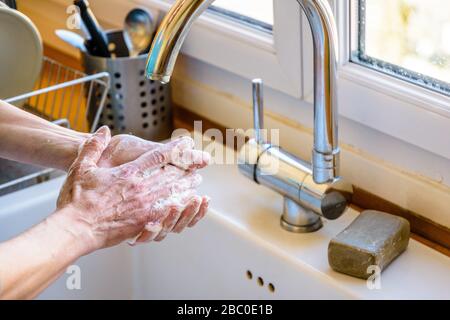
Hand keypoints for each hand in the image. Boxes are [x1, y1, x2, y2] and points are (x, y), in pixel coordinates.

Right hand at [56, 127, 209, 252]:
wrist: (76, 228)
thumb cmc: (77, 200)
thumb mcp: (81, 166)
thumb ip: (93, 146)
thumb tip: (103, 131)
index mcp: (128, 173)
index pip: (157, 156)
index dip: (175, 148)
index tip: (186, 143)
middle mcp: (140, 188)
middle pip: (170, 174)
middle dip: (186, 168)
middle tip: (197, 166)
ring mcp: (144, 206)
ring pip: (172, 192)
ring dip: (186, 186)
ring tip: (195, 183)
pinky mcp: (144, 222)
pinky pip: (167, 212)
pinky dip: (179, 206)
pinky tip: (186, 204)